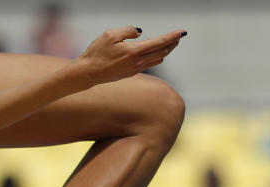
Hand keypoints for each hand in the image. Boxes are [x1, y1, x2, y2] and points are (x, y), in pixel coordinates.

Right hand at [71, 26, 185, 86]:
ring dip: (166, 51)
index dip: (172, 36)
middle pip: (162, 52)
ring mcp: (135, 69)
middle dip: (172, 43)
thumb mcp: (110, 35)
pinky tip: (156, 54)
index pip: (159, 42)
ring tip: (170, 44)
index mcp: (134, 51)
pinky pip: (149, 64)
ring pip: (157, 59)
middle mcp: (137, 62)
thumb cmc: (96, 53)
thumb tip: (140, 32)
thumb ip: (127, 30)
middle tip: (179, 36)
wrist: (88, 73)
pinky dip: (156, 57)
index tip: (182, 32)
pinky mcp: (130, 73)